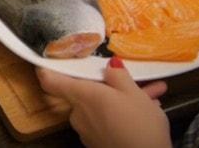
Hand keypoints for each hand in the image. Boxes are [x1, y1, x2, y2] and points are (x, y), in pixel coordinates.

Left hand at [36, 57, 170, 147]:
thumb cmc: (138, 125)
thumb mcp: (133, 93)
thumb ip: (118, 75)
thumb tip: (110, 65)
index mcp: (82, 96)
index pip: (51, 81)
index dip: (47, 69)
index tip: (49, 59)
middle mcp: (78, 114)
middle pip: (84, 93)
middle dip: (108, 86)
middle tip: (129, 79)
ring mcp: (87, 131)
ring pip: (101, 107)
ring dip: (122, 101)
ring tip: (152, 95)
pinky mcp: (98, 144)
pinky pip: (107, 122)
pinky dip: (122, 116)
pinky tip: (148, 113)